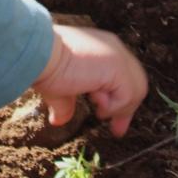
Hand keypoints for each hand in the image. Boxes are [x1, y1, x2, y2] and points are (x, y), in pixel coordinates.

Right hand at [32, 23, 147, 134]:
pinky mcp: (118, 67)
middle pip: (135, 83)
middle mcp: (113, 48)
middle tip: (116, 130)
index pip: (122, 77)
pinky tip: (95, 100)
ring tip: (97, 108)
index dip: (120, 100)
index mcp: (102, 48)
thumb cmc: (46, 67)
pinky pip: (127, 96)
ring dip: (117, 107)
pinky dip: (113, 106)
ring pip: (135, 90)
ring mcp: (118, 55)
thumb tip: (57, 121)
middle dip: (126, 109)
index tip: (112, 122)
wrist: (41, 54)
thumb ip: (66, 104)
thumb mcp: (60, 88)